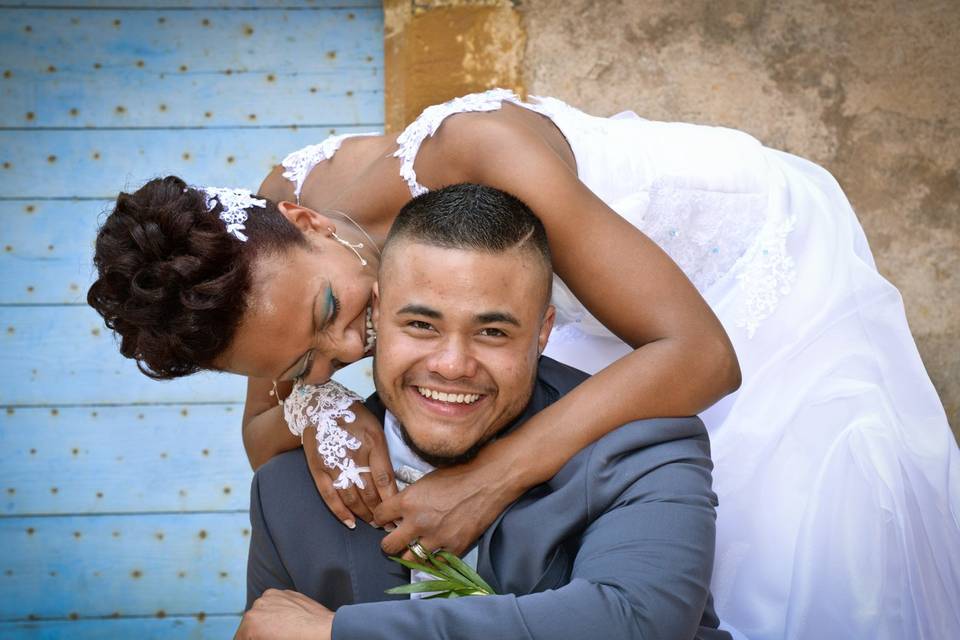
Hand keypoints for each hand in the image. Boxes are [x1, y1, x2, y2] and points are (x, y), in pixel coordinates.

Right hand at [235, 589, 332, 639]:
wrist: (326, 632)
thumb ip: (257, 637)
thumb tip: (256, 635)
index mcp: (250, 622)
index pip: (240, 638)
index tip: (260, 638)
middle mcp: (258, 604)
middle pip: (249, 625)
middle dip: (256, 634)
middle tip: (271, 637)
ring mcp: (273, 595)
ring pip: (262, 613)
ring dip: (266, 622)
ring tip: (281, 633)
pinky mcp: (287, 592)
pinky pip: (275, 604)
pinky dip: (277, 612)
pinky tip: (289, 624)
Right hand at [303, 401, 397, 528]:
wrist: (321, 406)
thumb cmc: (355, 418)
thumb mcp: (376, 429)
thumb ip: (384, 454)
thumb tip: (394, 484)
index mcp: (372, 442)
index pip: (385, 479)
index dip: (392, 500)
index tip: (399, 513)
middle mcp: (353, 454)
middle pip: (369, 491)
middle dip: (380, 511)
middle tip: (388, 524)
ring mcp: (334, 463)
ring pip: (351, 497)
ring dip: (363, 514)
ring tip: (373, 523)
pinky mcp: (318, 468)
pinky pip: (329, 495)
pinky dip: (340, 512)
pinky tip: (351, 522)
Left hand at [372, 453, 523, 558]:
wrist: (489, 480)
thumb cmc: (459, 473)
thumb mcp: (426, 480)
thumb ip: (410, 497)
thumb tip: (400, 511)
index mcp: (408, 500)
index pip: (379, 516)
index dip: (380, 518)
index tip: (384, 520)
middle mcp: (418, 522)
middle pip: (388, 545)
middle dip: (389, 543)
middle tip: (395, 540)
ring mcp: (436, 538)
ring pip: (409, 559)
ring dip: (409, 554)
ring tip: (413, 549)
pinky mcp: (454, 548)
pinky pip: (434, 564)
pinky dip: (432, 560)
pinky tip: (433, 553)